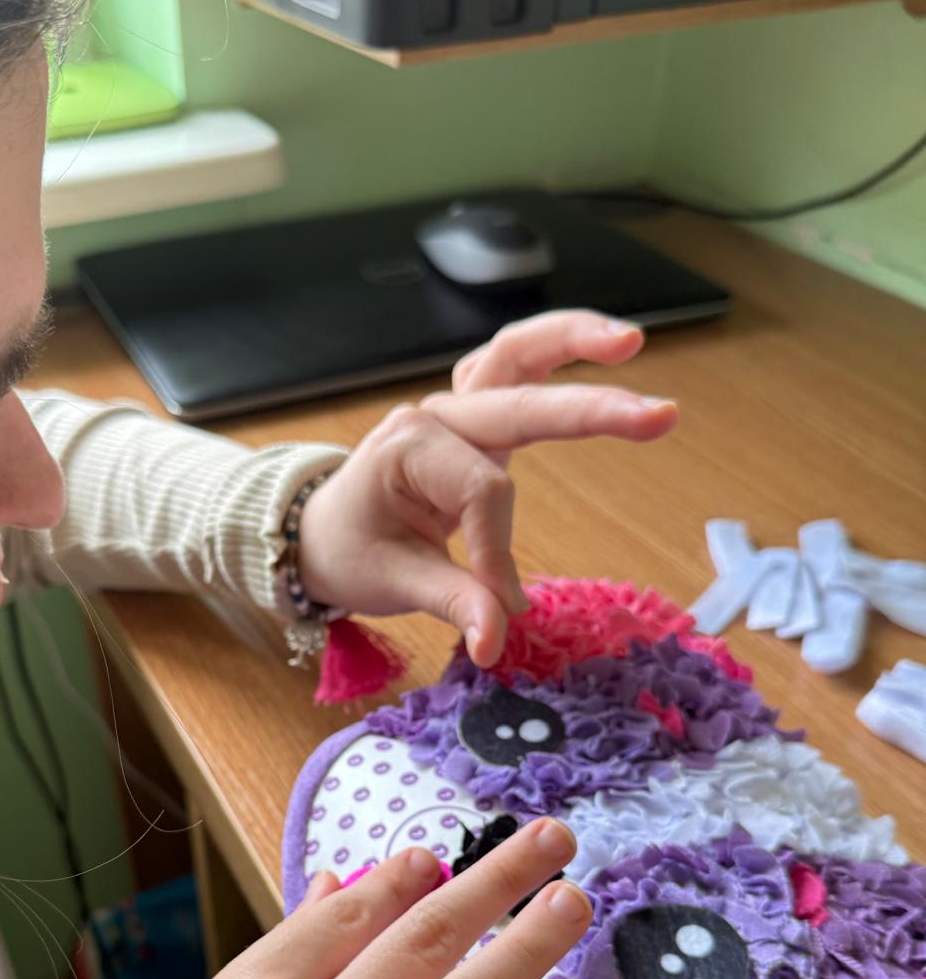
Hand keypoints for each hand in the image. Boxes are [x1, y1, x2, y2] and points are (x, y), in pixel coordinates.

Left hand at [297, 310, 677, 667]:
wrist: (319, 533)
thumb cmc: (351, 552)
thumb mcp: (390, 584)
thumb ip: (451, 604)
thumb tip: (497, 640)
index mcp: (406, 447)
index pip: (483, 493)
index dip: (497, 552)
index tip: (498, 608)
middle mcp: (435, 414)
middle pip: (519, 403)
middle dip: (589, 411)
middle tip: (660, 417)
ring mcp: (456, 407)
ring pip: (516, 354)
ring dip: (574, 339)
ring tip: (632, 338)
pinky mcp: (477, 415)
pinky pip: (518, 366)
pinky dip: (559, 348)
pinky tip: (611, 340)